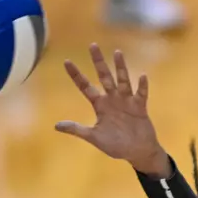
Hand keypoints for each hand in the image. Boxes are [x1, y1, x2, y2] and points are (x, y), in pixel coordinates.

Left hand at [55, 44, 168, 175]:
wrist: (137, 152)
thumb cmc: (116, 145)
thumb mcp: (94, 137)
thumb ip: (77, 129)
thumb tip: (56, 126)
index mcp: (100, 105)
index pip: (85, 86)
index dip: (76, 75)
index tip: (66, 61)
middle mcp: (112, 99)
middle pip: (104, 76)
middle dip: (98, 62)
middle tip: (92, 45)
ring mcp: (126, 101)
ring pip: (122, 80)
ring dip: (120, 67)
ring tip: (117, 52)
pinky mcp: (140, 107)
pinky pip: (140, 94)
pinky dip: (141, 86)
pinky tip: (142, 76)